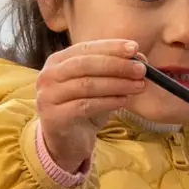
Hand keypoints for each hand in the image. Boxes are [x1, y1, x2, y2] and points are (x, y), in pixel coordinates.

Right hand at [31, 37, 157, 175]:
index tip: (134, 48)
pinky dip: (108, 102)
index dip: (111, 47)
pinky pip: (85, 106)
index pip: (86, 48)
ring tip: (138, 86)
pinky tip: (124, 101)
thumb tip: (139, 57)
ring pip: (87, 85)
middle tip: (141, 69)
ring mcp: (48, 96)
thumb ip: (113, 70)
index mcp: (58, 61)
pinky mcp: (54, 117)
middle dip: (117, 65)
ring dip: (117, 84)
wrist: (66, 141)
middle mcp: (48, 75)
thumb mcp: (98, 85)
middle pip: (86, 64)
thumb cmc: (83, 108)